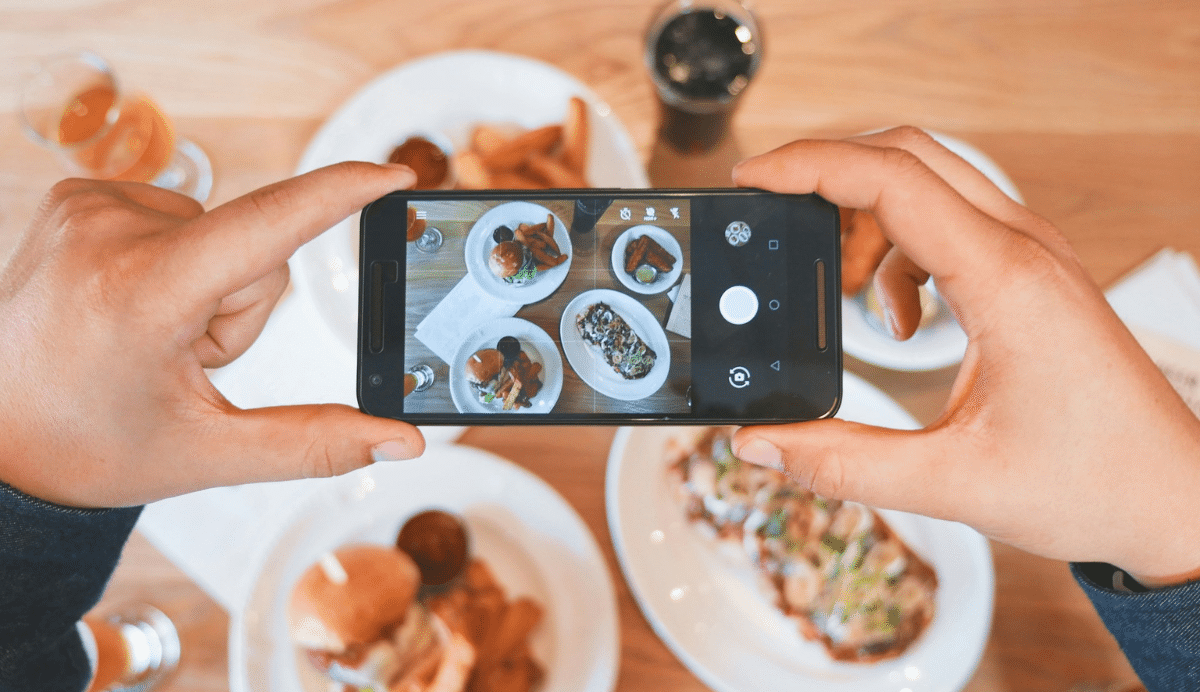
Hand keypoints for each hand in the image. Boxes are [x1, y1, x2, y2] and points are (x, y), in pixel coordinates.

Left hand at [0, 163, 424, 507]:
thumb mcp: (208, 453)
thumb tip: (401, 443)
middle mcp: (109, 231)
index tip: (394, 174)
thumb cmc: (88, 447)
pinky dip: (175, 262)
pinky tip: (130, 305)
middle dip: (242, 307)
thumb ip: (317, 443)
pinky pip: (178, 217)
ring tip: (149, 335)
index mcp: (143, 294)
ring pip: (220, 233)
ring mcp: (87, 206)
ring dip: (208, 286)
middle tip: (182, 358)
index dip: (342, 194)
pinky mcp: (78, 196)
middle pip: (254, 249)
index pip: (269, 225)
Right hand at [731, 127, 1199, 585]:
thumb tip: (762, 442)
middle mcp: (1023, 249)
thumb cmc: (1094, 482)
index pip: (892, 179)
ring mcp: (1032, 256)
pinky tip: (900, 319)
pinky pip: (948, 225)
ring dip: (865, 221)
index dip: (809, 166)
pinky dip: (899, 254)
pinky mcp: (1031, 275)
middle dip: (828, 177)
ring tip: (840, 291)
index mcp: (1004, 281)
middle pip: (907, 156)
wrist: (1173, 498)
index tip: (753, 179)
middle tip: (775, 217)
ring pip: (927, 185)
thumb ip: (844, 464)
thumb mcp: (951, 482)